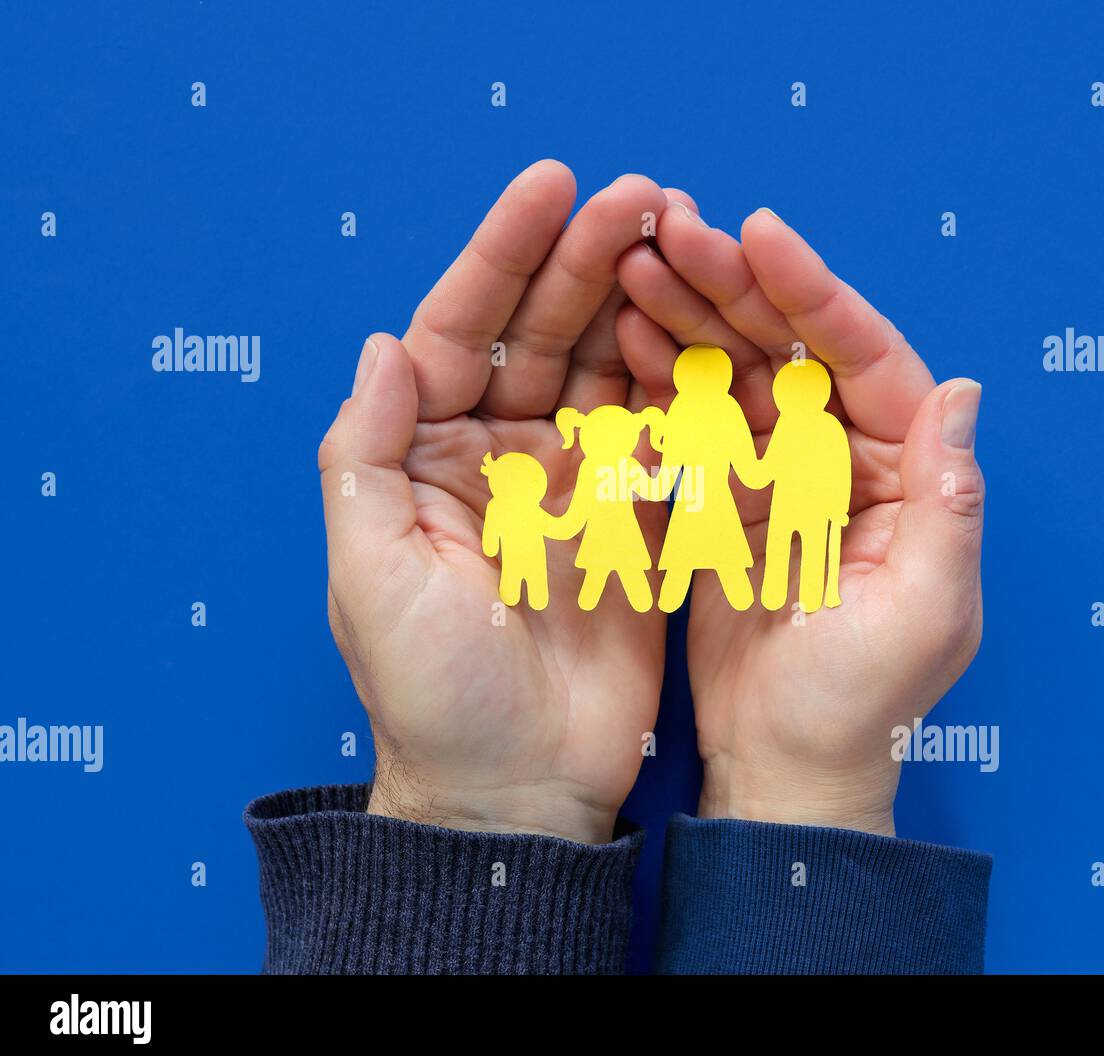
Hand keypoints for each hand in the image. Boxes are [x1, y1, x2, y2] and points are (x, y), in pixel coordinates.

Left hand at [317, 162, 674, 843]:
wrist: (513, 787)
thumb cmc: (429, 690)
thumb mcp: (372, 572)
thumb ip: (365, 455)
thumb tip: (385, 344)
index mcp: (426, 457)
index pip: (461, 331)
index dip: (502, 255)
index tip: (552, 187)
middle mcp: (497, 456)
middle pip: (542, 334)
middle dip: (586, 260)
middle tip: (640, 195)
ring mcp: (571, 484)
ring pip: (606, 368)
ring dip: (639, 301)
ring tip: (682, 235)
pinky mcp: (633, 519)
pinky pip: (659, 431)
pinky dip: (679, 378)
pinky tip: (705, 325)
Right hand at [615, 203, 984, 835]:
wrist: (785, 763)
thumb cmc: (864, 701)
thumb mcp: (926, 608)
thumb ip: (948, 501)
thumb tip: (963, 388)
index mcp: (906, 473)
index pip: (865, 359)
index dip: (814, 293)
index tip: (758, 235)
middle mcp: (847, 457)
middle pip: (793, 349)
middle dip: (734, 286)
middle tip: (670, 231)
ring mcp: (782, 473)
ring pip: (738, 372)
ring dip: (690, 316)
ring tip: (633, 264)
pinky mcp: (729, 497)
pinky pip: (698, 421)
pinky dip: (665, 378)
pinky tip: (627, 334)